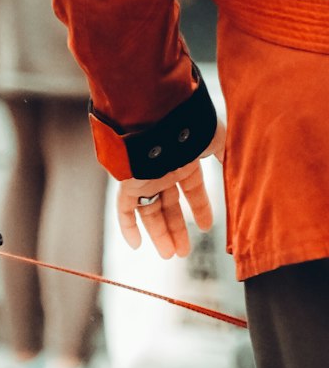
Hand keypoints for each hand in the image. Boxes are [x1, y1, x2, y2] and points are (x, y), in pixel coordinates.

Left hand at [117, 121, 225, 258]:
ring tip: (170, 255)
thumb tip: (242, 164)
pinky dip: (128, 227)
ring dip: (159, 234)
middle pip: (170, 206)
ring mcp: (145, 177)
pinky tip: (136, 246)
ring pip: (150, 212)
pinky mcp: (128, 182)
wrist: (157, 112)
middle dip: (177, 229)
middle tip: (183, 252)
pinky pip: (124, 209)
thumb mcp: (216, 139)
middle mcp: (164, 170)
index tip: (207, 227)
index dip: (200, 208)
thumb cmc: (188, 123)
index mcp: (184, 160)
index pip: (192, 190)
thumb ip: (227, 154)